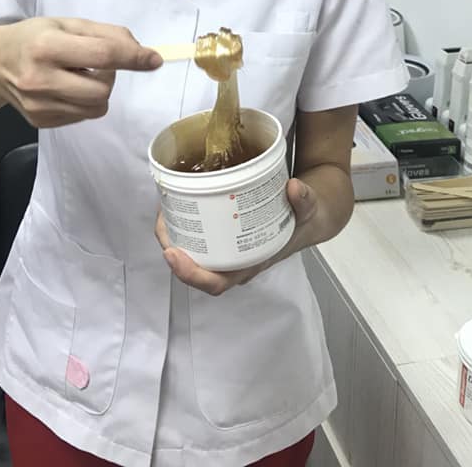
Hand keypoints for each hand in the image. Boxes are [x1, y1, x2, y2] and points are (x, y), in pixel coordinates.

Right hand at [0, 17, 161, 127]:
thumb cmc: (34, 37)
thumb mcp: (67, 24)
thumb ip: (107, 35)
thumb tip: (145, 55)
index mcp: (47, 46)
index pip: (102, 55)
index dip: (132, 57)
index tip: (153, 59)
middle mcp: (40, 78)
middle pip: (101, 90)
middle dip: (109, 76)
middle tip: (95, 64)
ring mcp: (38, 105)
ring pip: (96, 108)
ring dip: (98, 91)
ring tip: (79, 76)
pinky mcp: (40, 121)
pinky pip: (82, 116)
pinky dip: (84, 102)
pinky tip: (66, 87)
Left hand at [155, 177, 319, 295]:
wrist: (309, 216)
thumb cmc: (304, 220)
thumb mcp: (309, 210)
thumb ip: (304, 201)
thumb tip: (294, 188)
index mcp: (250, 265)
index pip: (215, 283)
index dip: (190, 274)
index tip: (173, 254)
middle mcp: (235, 262)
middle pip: (194, 268)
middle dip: (172, 248)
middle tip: (162, 222)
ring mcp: (227, 249)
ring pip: (192, 252)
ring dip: (173, 235)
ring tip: (163, 210)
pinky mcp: (224, 234)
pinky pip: (198, 236)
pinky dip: (184, 223)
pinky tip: (177, 203)